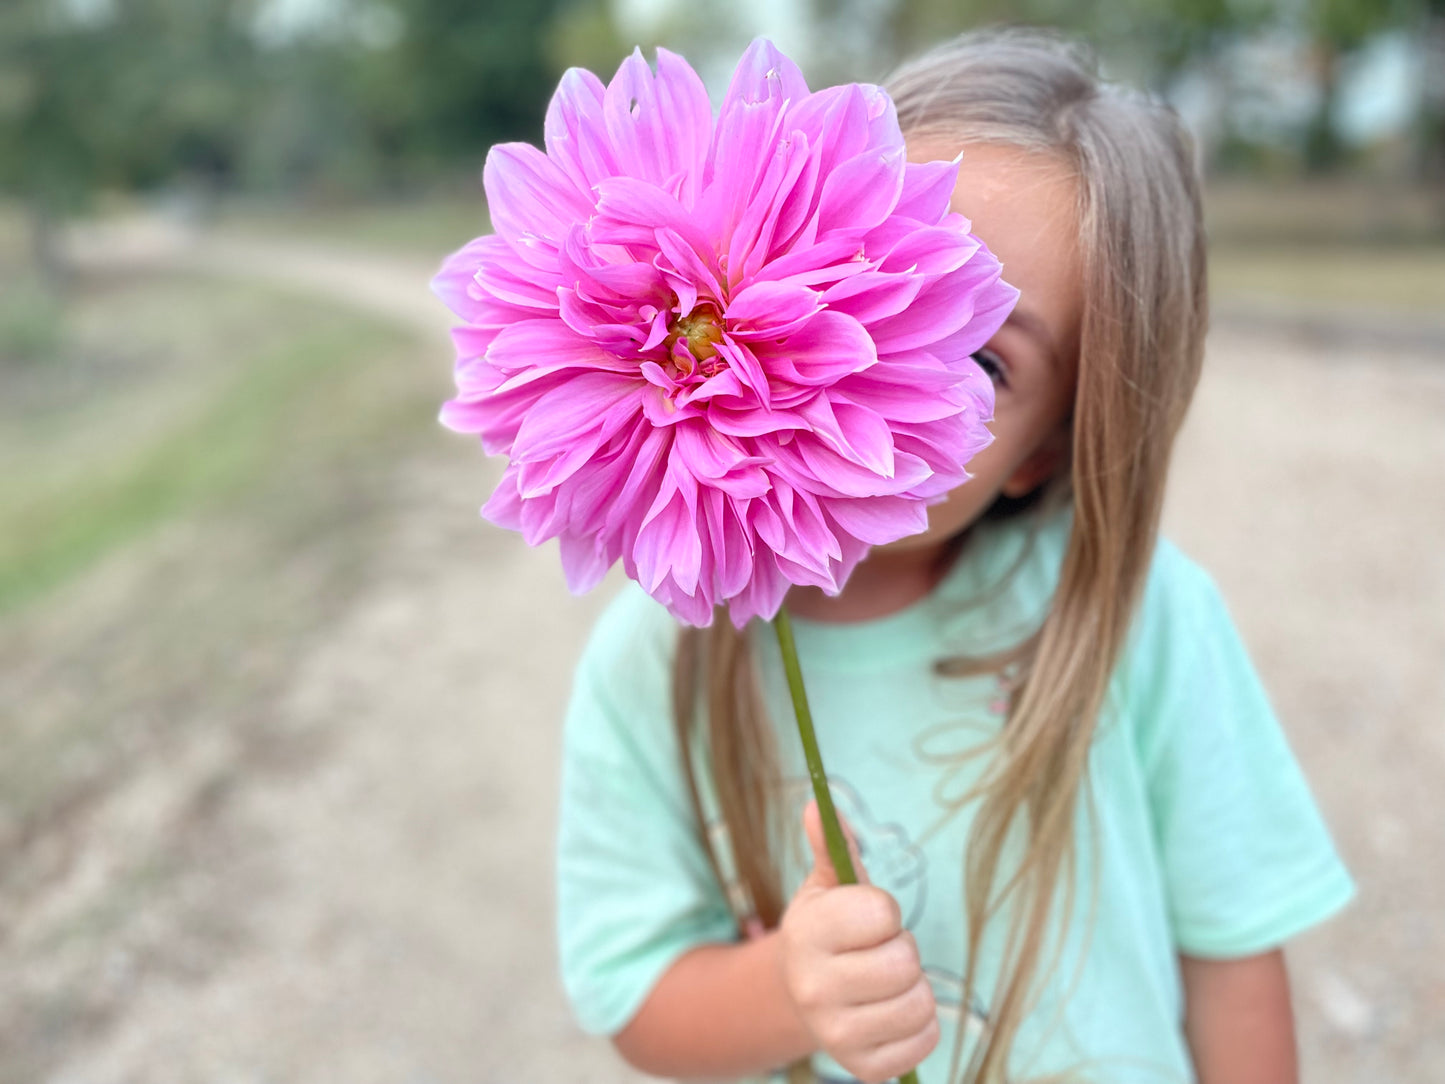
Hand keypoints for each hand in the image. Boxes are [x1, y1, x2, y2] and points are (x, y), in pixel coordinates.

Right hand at [778, 800, 938, 1083]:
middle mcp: (814, 988)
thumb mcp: (828, 885)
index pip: (881, 913)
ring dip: (915, 989)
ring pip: (918, 1004)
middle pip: (903, 963)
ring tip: (887, 982)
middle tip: (880, 951)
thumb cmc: (828, 929)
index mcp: (806, 933)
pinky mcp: (863, 1067)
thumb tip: (819, 802)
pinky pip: (925, 1040)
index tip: (869, 917)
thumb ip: (832, 845)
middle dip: (903, 950)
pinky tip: (892, 1012)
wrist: (802, 992)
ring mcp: (836, 1034)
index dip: (885, 912)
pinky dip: (921, 1025)